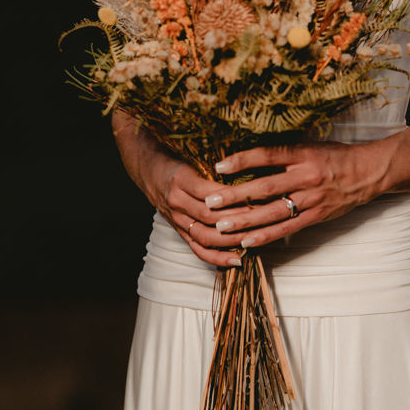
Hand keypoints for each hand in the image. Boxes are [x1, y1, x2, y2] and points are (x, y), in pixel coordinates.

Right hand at [112, 107, 251, 267]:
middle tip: (263, 218)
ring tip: (255, 239)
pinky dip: (217, 257)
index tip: (258, 196)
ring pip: (205, 235)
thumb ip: (214, 160)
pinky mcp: (178, 230)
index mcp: (181, 178)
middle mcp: (176, 201)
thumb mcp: (192, 151)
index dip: (234, 198)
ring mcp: (176, 218)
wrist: (146, 167)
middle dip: (238, 219)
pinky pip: (197, 249)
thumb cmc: (175, 154)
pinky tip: (237, 259)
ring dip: (231, 240)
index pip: (210, 192)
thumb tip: (248, 160)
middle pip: (210, 217)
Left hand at [204, 139, 395, 248]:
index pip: (267, 155)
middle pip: (265, 187)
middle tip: (210, 202)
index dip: (242, 160)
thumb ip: (282, 151)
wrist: (367, 173)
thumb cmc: (334, 156)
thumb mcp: (309, 145)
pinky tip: (246, 241)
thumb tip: (247, 155)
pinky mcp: (316, 217)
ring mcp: (311, 199)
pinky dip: (266, 236)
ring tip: (221, 225)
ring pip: (272, 212)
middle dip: (235, 196)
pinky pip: (287, 228)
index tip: (218, 166)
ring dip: (245, 220)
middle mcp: (305, 176)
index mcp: (302, 153)